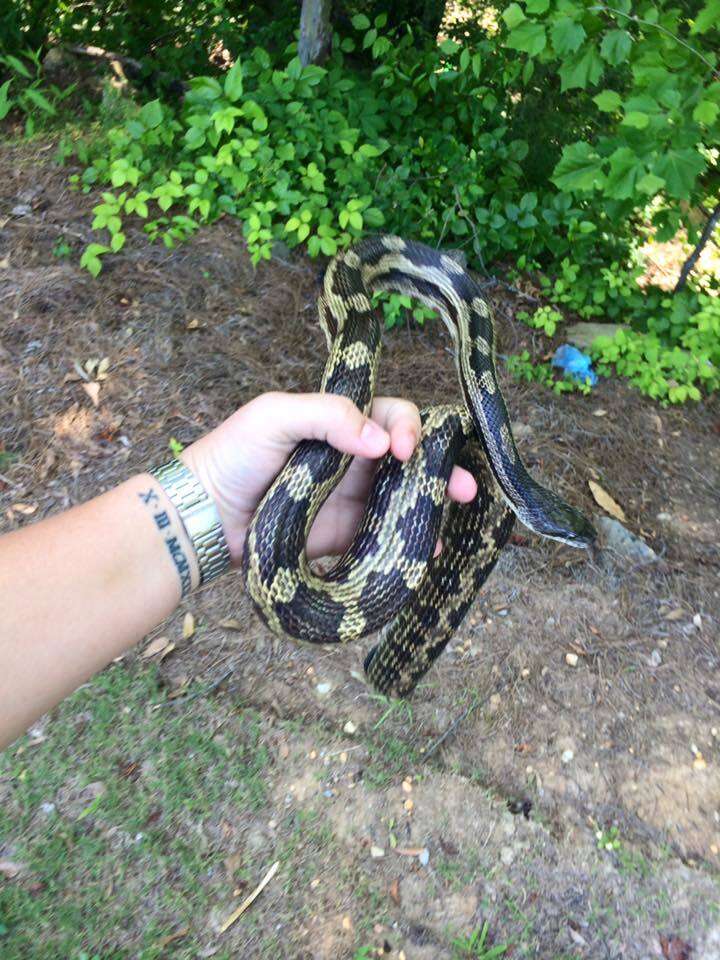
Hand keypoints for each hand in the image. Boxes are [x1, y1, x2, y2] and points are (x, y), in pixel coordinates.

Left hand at [182, 392, 476, 562]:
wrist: (205, 514)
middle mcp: (355, 459)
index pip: (391, 416)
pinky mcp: (346, 535)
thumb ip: (327, 415)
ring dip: (437, 502)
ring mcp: (354, 498)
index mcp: (341, 424)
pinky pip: (388, 536)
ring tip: (457, 511)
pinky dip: (413, 542)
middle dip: (443, 466)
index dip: (409, 428)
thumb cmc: (234, 454)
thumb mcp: (274, 415)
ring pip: (408, 496)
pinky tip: (429, 549)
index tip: (402, 449)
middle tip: (464, 485)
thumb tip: (380, 441)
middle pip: (412, 457)